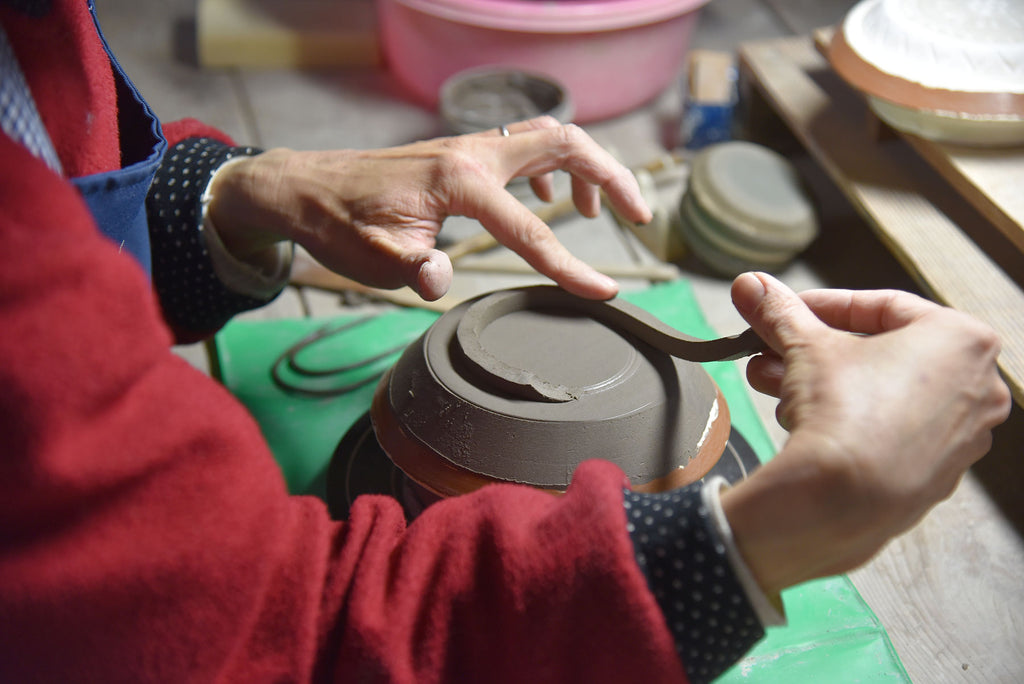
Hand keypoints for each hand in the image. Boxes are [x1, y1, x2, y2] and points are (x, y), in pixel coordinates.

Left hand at [204, 117, 651, 300]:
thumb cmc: (338, 223)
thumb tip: (441, 281)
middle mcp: (472, 154)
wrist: (305, 187)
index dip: (571, 266)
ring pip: (549, 137)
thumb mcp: (372, 258)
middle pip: (565, 145)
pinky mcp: (461, 154)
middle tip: (640, 215)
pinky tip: (550, 200)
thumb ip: (412, 268)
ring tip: (602, 213)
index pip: (531, 231)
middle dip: (612, 176)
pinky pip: (524, 147)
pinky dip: (553, 167)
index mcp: (459, 182)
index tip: (605, 292)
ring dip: (588, 167)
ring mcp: (468, 148)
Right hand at [721, 272, 1010, 594]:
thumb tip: (749, 285)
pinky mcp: (935, 477)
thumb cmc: (846, 412)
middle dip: (813, 351)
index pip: (881, 307)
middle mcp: (975, 388)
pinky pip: (886, 435)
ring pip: (880, 396)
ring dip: (821, 386)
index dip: (821, 305)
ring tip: (772, 387)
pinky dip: (847, 424)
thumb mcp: (804, 346)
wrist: (843, 500)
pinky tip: (803, 424)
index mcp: (962, 339)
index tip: (785, 311)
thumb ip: (779, 311)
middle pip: (879, 354)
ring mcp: (960, 438)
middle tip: (770, 350)